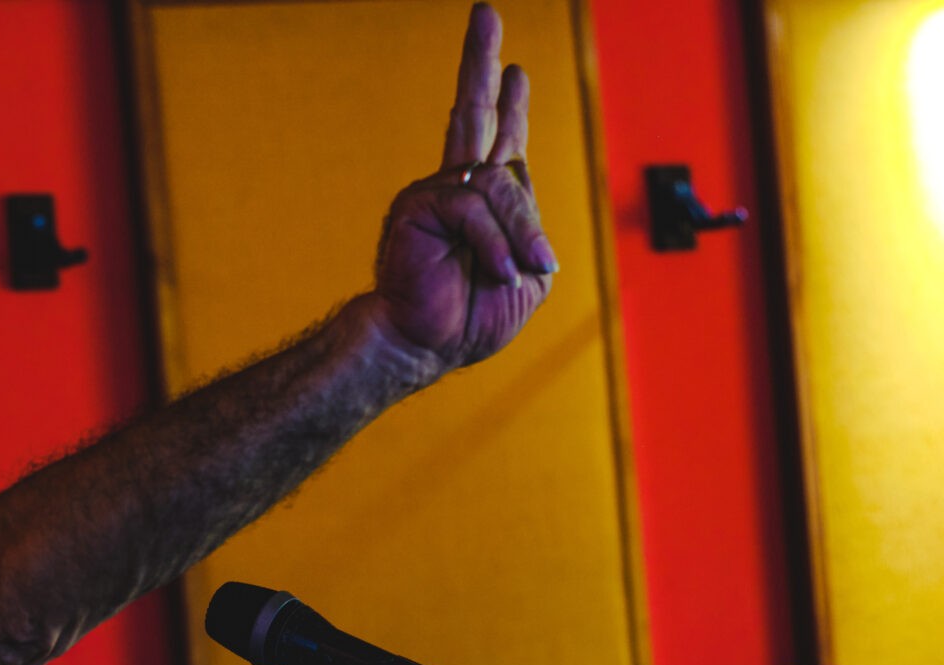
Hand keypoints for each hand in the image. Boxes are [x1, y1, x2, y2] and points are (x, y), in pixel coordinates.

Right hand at [356, 2, 555, 381]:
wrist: (425, 346)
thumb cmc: (472, 319)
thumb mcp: (529, 273)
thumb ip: (530, 226)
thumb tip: (513, 187)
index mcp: (485, 203)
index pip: (499, 141)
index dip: (508, 103)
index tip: (514, 70)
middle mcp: (457, 187)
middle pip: (473, 112)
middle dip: (480, 61)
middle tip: (485, 14)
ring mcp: (435, 193)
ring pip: (499, 181)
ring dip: (519, 233)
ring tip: (516, 271)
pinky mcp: (418, 205)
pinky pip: (475, 208)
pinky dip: (494, 244)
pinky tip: (496, 272)